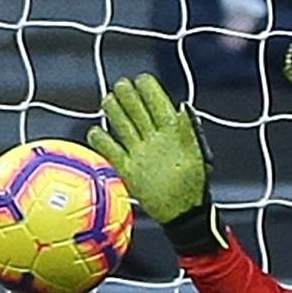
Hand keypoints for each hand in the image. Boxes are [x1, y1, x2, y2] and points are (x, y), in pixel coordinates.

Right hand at [86, 75, 225, 255]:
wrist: (183, 213)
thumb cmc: (195, 185)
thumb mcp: (195, 155)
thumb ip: (187, 131)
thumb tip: (182, 108)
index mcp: (172, 134)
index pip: (159, 106)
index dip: (151, 92)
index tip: (143, 79)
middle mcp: (154, 140)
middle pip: (139, 113)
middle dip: (130, 98)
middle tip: (121, 85)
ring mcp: (140, 153)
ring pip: (124, 128)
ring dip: (116, 114)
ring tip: (108, 100)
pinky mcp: (128, 169)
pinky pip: (112, 152)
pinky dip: (102, 143)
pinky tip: (96, 132)